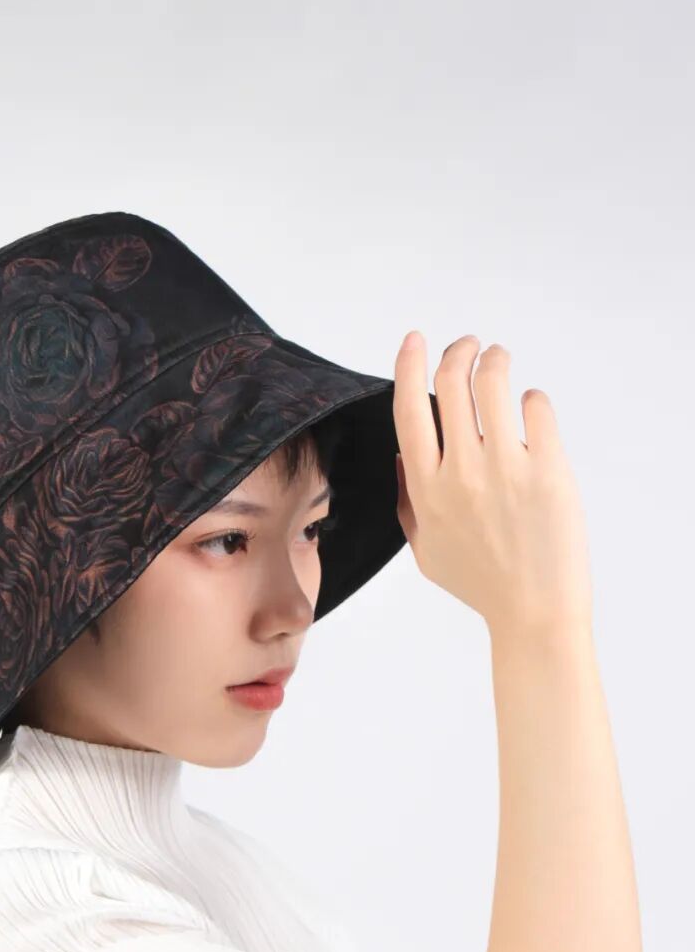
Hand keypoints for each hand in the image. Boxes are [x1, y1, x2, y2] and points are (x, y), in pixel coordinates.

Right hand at [392, 333, 593, 635]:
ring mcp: (505, 469)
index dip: (409, 365)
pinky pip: (537, 408)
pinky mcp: (548, 470)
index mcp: (427, 489)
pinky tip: (531, 407)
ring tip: (499, 360)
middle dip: (458, 352)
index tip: (415, 340)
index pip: (409, 410)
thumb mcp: (425, 550)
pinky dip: (532, 398)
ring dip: (494, 360)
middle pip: (451, 384)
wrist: (533, 611)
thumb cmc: (481, 584)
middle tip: (469, 347)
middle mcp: (461, 473)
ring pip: (493, 383)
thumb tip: (404, 456)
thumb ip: (408, 502)